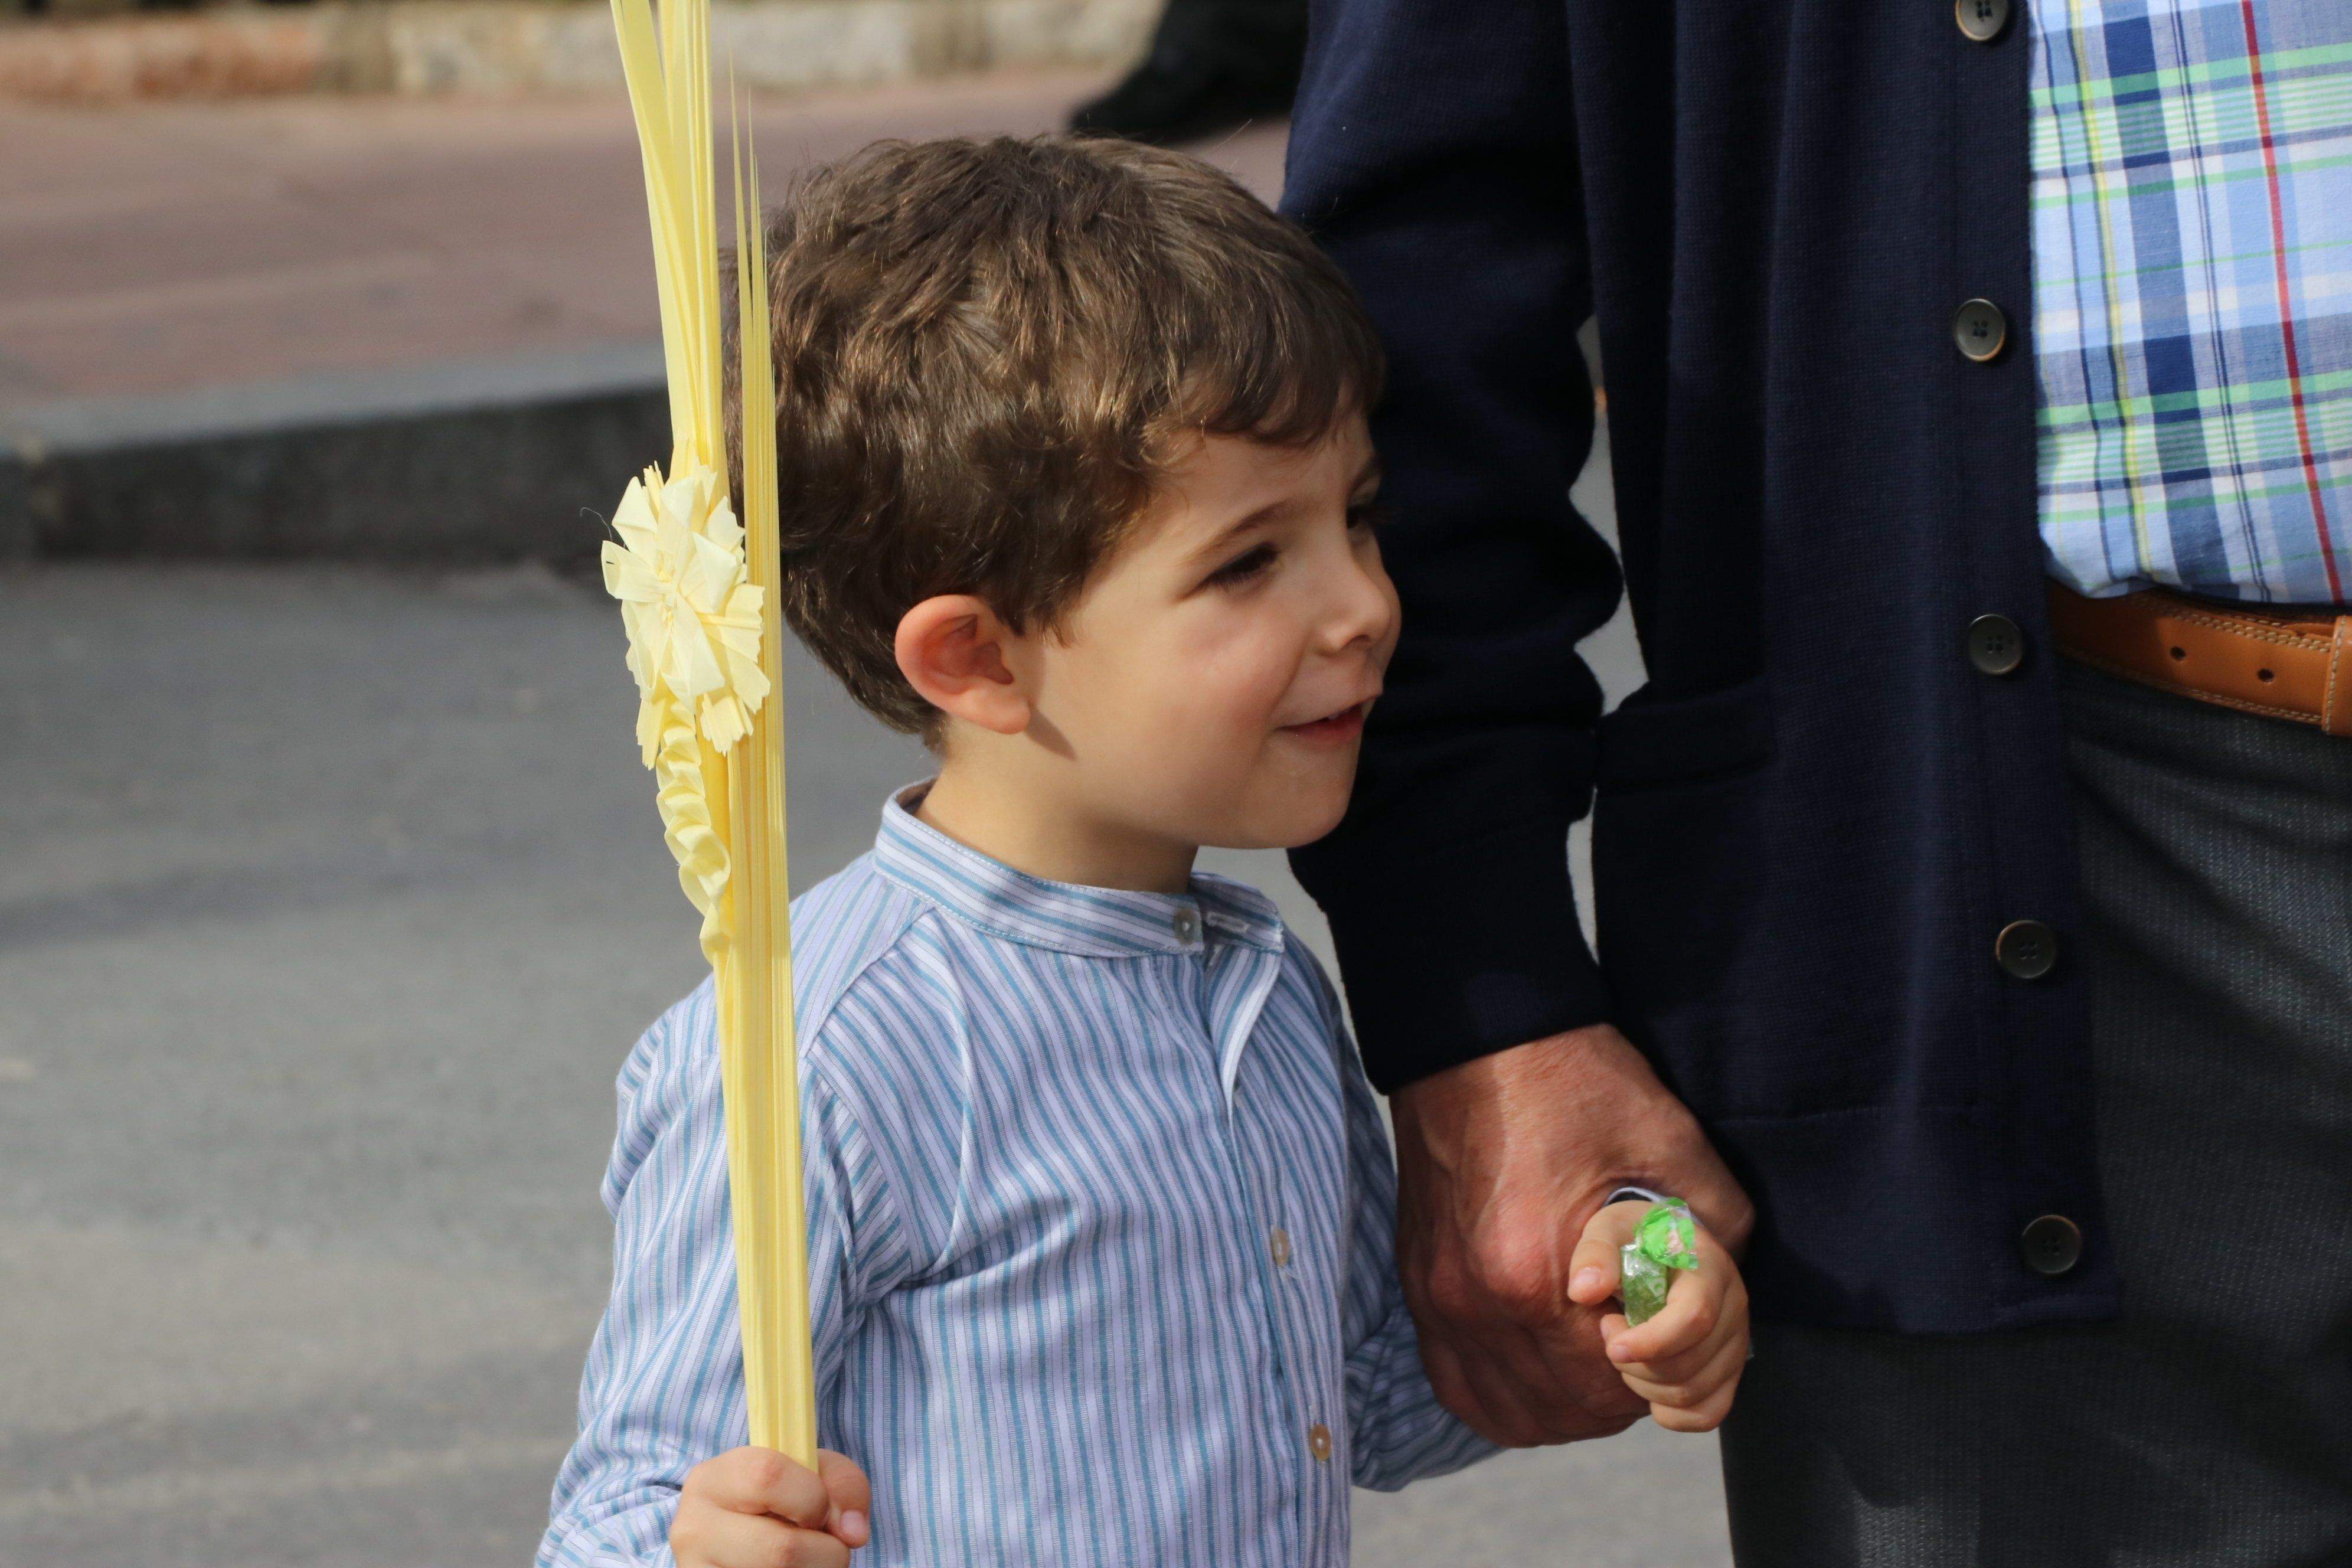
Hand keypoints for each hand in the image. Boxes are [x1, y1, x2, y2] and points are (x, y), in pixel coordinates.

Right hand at [671, 1446, 872, 1567]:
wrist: (743, 1541)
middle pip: (779, 1550)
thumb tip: (853, 1532)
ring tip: (807, 1561)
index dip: (813, 1498)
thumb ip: (843, 1486)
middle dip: (826, 1553)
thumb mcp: (811, 1474)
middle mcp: (694, 1527)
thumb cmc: (783, 1500)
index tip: (822, 1512)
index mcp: (712, 1479)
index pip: (767, 1477)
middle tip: (826, 1547)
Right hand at [1391, 1025, 1753, 1446]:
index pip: (1615, 1386)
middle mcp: (1477, 1303)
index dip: (1662, 1373)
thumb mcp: (1675, 1146)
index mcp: (1538, 1274)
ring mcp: (1439, 1301)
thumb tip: (1729, 1303)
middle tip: (1647, 1347)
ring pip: (1511, 1414)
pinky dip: (1506, 1397)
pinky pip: (1459, 1388)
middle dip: (1620, 1394)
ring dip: (1566, 1406)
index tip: (1673, 1331)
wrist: (1476, 1040)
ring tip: (1598, 1364)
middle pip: (1566, 1411)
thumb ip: (1718, 1235)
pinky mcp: (1420, 1290)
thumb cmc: (1576, 1084)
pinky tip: (1540, 1371)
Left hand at [1567, 1200, 1749, 1430]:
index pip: (1694, 1318)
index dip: (1651, 1342)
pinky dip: (1671, 1413)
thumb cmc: (1636, 1238)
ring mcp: (1737, 1343)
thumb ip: (1595, 1253)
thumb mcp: (1610, 1228)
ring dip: (1645, 1386)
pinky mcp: (1731, 1372)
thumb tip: (1584, 1291)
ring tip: (1626, 1352)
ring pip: (1694, 1393)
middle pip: (1689, 1365)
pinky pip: (1709, 1413)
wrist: (1668, 1247)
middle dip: (1635, 1364)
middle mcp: (1733, 1308)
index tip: (1611, 1344)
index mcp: (1709, 1269)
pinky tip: (1647, 1386)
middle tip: (1610, 1333)